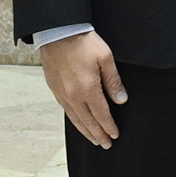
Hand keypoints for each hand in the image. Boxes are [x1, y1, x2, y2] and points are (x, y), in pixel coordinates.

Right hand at [40, 31, 125, 146]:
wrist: (58, 32)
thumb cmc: (83, 42)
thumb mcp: (105, 58)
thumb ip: (113, 81)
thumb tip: (121, 100)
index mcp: (88, 89)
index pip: (101, 114)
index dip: (109, 126)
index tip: (115, 135)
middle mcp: (73, 95)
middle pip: (88, 121)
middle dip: (98, 134)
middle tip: (106, 144)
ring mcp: (62, 94)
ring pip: (76, 119)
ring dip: (86, 131)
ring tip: (94, 139)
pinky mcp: (55, 89)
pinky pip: (66, 111)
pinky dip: (75, 120)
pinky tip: (79, 123)